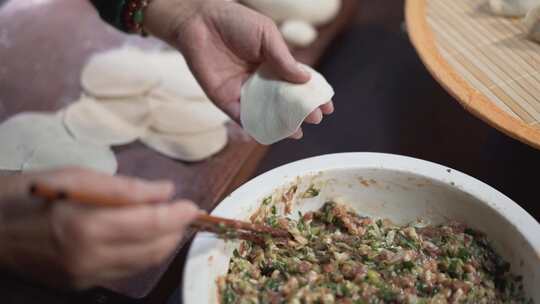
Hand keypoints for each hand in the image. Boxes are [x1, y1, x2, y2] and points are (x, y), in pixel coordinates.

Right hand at [0, 167, 198, 288]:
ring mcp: (84, 276)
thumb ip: (125, 188)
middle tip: (182, 211)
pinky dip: (141, 253)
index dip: (176, 215)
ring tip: (167, 221)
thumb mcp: (77, 176)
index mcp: (85, 226)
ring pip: (142, 264)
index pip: (149, 224)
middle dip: (175, 230)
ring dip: (162, 243)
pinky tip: (142, 236)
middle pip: (152, 249)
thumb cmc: (32, 192)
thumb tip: (166, 191)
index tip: (192, 205)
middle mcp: (88, 258)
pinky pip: (124, 271)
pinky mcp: (79, 284)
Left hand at [144, 0, 333, 138]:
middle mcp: (261, 81)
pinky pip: (243, 118)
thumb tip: (305, 79)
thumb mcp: (266, 35)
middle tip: (314, 118)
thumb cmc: (235, 22)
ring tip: (297, 131)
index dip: (312, 95)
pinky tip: (270, 135)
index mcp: (274, 64)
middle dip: (300, 112)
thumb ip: (284, 58)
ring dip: (282, 124)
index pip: (297, 83)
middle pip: (284, 101)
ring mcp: (245, 92)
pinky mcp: (227, 100)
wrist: (200, 22)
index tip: (327, 105)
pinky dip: (256, 128)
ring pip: (266, 113)